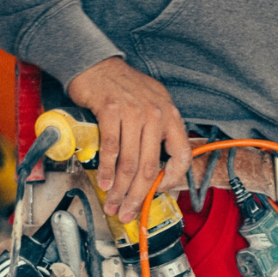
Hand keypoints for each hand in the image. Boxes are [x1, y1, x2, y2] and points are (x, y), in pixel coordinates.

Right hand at [67, 57, 190, 222]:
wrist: (95, 64)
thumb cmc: (122, 88)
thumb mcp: (151, 105)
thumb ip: (157, 133)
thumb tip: (156, 169)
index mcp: (170, 116)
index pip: (182, 155)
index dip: (171, 180)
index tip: (157, 193)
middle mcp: (156, 114)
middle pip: (150, 167)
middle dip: (137, 196)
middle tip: (128, 212)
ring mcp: (134, 112)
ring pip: (130, 162)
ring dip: (119, 189)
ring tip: (113, 203)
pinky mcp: (111, 110)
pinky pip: (111, 148)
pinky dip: (106, 170)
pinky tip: (104, 183)